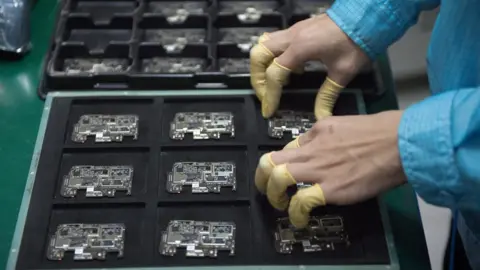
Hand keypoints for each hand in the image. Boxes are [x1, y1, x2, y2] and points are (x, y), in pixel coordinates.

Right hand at [250, 14, 369, 118]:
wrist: (366, 18)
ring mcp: (293, 31)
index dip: (270, 95)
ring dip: (263, 65)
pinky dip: (274, 56)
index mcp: (300, 48)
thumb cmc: (356, 42)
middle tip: (266, 95)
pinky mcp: (298, 29)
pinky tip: (291, 68)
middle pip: (258, 56)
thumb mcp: (342, 73)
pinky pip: (275, 41)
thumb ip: (328, 96)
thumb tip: (321, 115)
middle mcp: (291, 37)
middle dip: (257, 78)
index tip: (270, 110)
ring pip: (263, 45)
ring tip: (277, 82)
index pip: (274, 74)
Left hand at [255, 111, 406, 227]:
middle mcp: (312, 150)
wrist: (400, 142)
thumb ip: (328, 134)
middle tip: (265, 187)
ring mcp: (319, 169)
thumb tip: (319, 144)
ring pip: (277, 178)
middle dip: (262, 176)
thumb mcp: (345, 123)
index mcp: (317, 132)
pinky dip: (295, 212)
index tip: (288, 172)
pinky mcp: (331, 189)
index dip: (285, 162)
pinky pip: (301, 201)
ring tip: (279, 203)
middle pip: (270, 161)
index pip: (288, 147)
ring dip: (272, 194)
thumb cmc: (381, 131)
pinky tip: (299, 217)